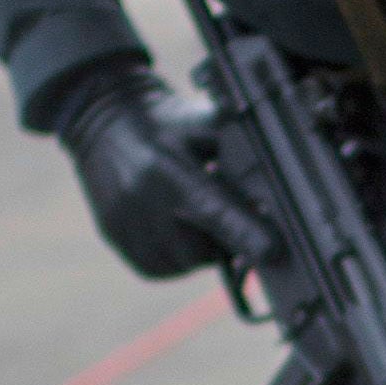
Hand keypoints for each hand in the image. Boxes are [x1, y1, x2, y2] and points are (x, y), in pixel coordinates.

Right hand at [56, 61, 272, 279]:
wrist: (102, 118)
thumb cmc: (164, 121)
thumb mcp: (202, 122)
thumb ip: (239, 151)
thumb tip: (283, 186)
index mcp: (167, 169)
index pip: (214, 210)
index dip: (246, 233)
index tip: (273, 251)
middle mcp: (141, 203)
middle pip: (205, 249)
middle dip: (224, 236)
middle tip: (219, 205)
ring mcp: (126, 227)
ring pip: (186, 262)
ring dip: (200, 246)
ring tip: (189, 209)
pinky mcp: (117, 240)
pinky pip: (163, 266)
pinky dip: (176, 253)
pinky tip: (171, 222)